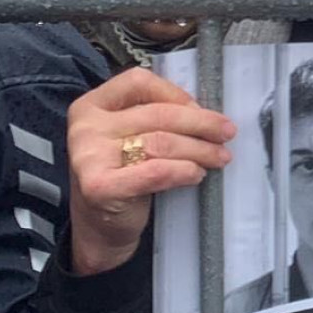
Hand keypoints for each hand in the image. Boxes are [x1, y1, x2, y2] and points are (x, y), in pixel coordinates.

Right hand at [66, 67, 235, 276]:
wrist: (100, 229)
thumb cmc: (123, 176)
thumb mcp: (130, 137)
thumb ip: (154, 118)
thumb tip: (205, 112)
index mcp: (91, 106)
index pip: (138, 82)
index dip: (175, 93)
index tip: (201, 108)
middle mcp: (85, 127)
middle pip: (157, 114)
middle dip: (200, 123)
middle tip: (227, 133)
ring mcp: (88, 156)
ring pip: (161, 142)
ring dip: (199, 149)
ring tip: (220, 157)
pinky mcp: (100, 186)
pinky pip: (156, 171)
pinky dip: (184, 170)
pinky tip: (197, 174)